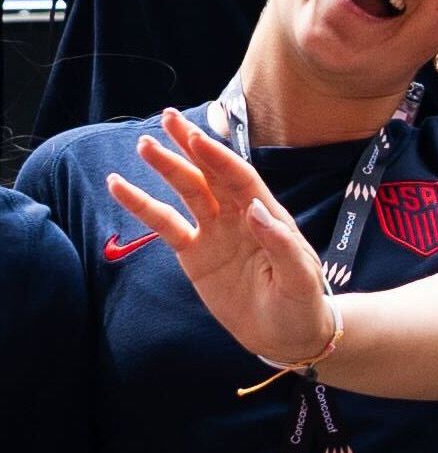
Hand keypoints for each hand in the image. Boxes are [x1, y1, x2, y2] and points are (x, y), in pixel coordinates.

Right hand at [106, 108, 333, 361]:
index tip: (197, 137)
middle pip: (211, 174)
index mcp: (268, 215)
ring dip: (166, 168)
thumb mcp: (300, 278)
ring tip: (144, 143)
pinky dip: (142, 206)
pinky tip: (120, 186)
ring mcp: (214, 233)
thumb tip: (257, 211)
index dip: (219, 158)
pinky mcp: (194, 254)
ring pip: (187, 192)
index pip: (240, 178)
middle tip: (167, 117)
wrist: (288, 335)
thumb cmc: (302, 303)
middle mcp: (239, 217)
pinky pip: (164, 225)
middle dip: (190, 146)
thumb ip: (281, 244)